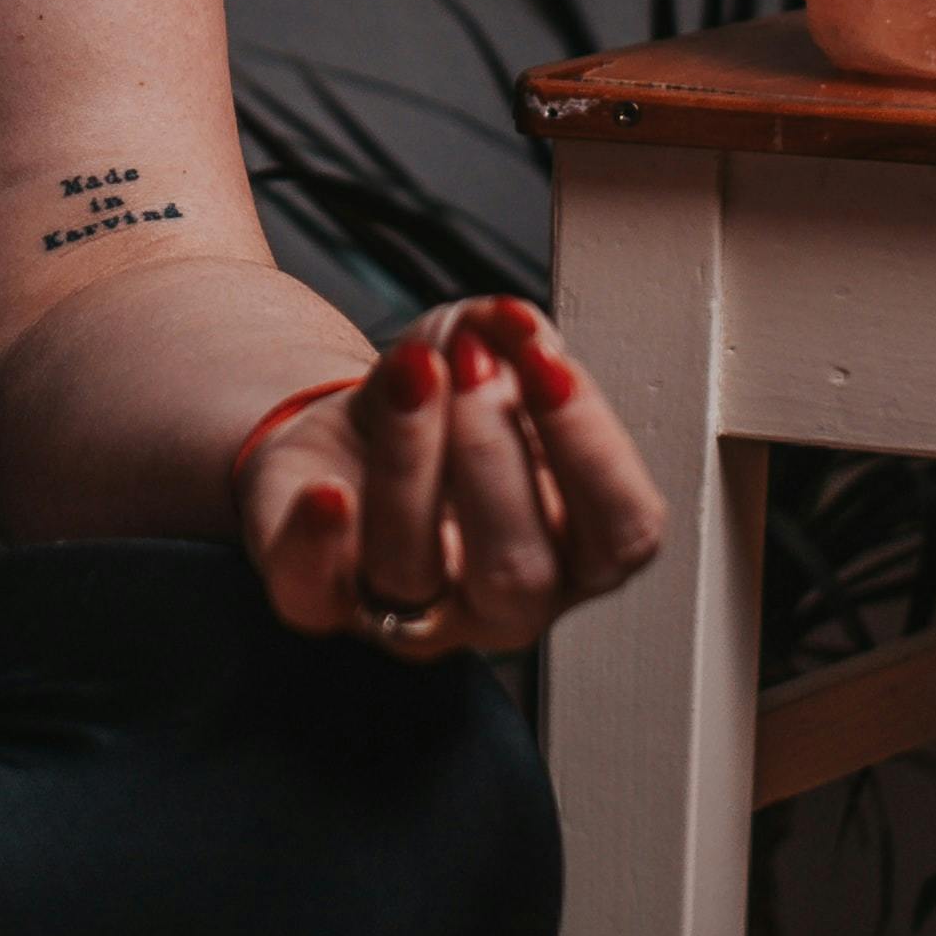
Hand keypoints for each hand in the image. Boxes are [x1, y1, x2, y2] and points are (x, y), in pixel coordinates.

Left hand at [237, 299, 669, 663]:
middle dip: (493, 453)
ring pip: (412, 571)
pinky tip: (327, 491)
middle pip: (519, 571)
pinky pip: (314, 595)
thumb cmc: (437, 407)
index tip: (547, 365)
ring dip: (410, 459)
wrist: (343, 438)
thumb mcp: (483, 350)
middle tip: (469, 364)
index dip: (591, 449)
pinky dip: (318, 542)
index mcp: (572, 551)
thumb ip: (512, 334)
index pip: (621, 534)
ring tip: (409, 371)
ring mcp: (405, 612)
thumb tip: (516, 324)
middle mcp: (499, 603)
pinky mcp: (318, 600)